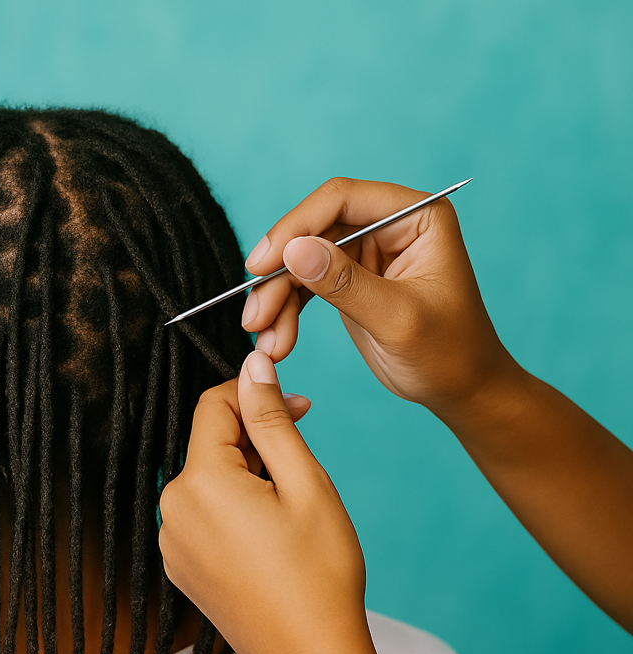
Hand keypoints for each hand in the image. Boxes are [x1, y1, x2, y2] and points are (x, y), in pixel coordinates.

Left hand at [159, 351, 379, 653]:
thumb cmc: (318, 576)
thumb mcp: (304, 483)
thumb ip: (272, 419)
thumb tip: (253, 366)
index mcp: (200, 484)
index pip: (212, 405)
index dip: (255, 396)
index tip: (296, 406)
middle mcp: (172, 509)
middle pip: (209, 443)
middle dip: (254, 440)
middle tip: (300, 468)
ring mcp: (172, 542)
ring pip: (207, 477)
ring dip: (245, 474)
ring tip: (287, 508)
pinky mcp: (180, 564)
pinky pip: (202, 513)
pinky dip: (232, 507)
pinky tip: (267, 534)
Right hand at [241, 177, 519, 412]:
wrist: (461, 391)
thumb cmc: (449, 354)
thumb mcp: (397, 320)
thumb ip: (345, 283)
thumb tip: (293, 250)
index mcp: (416, 217)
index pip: (343, 199)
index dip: (296, 226)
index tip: (262, 264)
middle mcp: (388, 226)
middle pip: (313, 230)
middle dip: (278, 273)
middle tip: (255, 314)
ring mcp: (365, 253)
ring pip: (300, 260)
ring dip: (275, 298)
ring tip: (263, 338)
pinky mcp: (347, 280)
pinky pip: (303, 284)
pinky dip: (284, 311)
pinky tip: (275, 340)